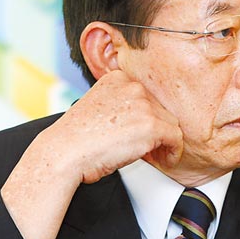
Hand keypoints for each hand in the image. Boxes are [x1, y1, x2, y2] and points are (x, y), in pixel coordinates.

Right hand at [46, 69, 183, 183]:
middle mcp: (132, 86)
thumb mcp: (95, 107)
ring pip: (170, 123)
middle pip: (159, 109)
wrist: (64, 152)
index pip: (145, 96)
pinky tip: (165, 160)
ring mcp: (143, 104)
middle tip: (149, 148)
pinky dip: (174, 151)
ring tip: (156, 155)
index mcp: (117, 78)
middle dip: (156, 130)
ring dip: (165, 141)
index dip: (145, 117)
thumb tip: (136, 121)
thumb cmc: (74, 138)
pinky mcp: (151, 126)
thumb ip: (118, 105)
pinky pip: (176, 138)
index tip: (140, 133)